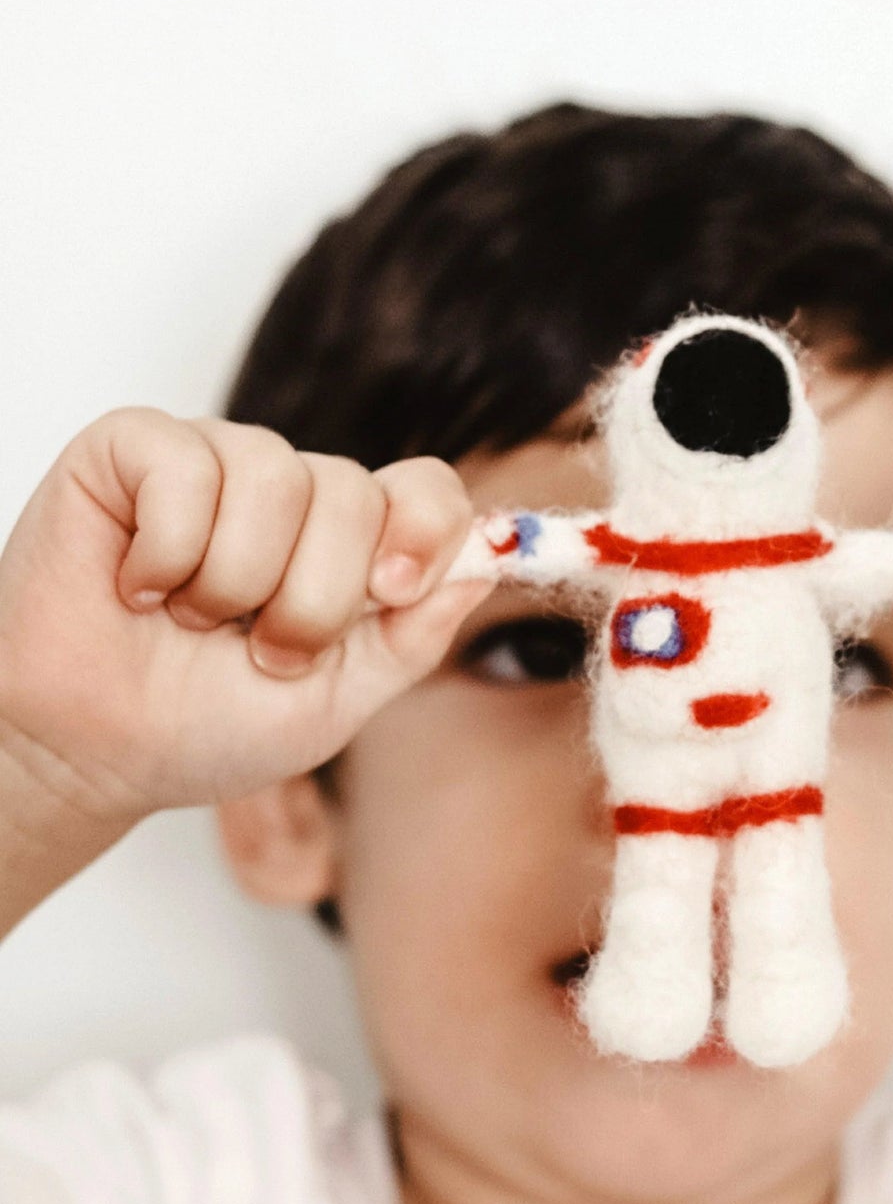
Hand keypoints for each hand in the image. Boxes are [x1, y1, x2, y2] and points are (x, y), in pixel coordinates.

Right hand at [0, 407, 496, 820]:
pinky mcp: (136, 449)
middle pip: (355, 491)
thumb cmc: (208, 725)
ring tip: (191, 621)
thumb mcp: (339, 700)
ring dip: (234, 581)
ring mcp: (218, 463)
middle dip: (312, 598)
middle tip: (259, 652)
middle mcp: (294, 493)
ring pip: (275, 476)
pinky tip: (138, 588)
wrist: (93, 753)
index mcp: (353, 545)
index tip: (394, 592)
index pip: (425, 489)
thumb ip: (415, 636)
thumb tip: (488, 562)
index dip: (426, 529)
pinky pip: (185, 468)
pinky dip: (165, 551)